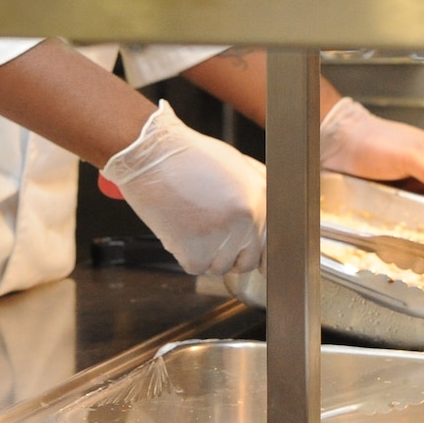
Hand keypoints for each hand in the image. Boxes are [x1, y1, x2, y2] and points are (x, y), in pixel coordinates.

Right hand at [103, 101, 266, 274]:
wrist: (151, 155)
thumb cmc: (189, 157)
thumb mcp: (237, 164)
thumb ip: (259, 190)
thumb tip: (272, 219)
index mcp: (260, 196)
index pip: (269, 244)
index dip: (256, 252)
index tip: (249, 256)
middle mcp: (246, 218)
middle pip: (247, 261)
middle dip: (230, 254)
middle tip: (210, 234)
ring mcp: (222, 235)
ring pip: (220, 267)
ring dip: (206, 254)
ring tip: (192, 225)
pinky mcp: (195, 251)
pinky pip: (196, 268)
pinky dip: (185, 255)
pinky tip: (179, 229)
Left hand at [320, 98, 423, 206]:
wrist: (342, 142)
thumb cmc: (375, 141)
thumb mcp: (412, 157)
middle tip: (422, 212)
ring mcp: (413, 178)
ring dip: (418, 211)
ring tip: (406, 209)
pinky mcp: (398, 187)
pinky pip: (408, 206)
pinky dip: (404, 210)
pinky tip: (396, 209)